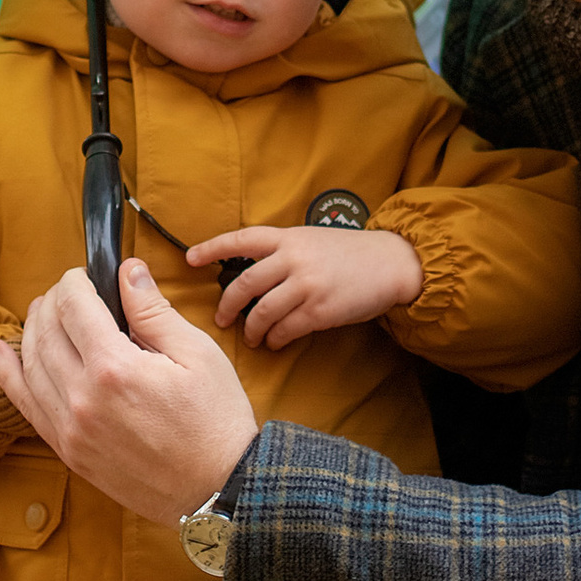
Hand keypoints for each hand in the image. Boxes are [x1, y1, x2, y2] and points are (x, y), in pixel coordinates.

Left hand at [0, 260, 259, 524]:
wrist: (218, 489)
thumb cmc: (216, 420)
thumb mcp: (197, 354)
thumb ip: (154, 310)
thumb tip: (127, 271)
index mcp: (114, 369)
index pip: (74, 307)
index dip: (75, 282)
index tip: (85, 275)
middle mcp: (82, 399)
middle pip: (46, 332)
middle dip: (52, 302)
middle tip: (68, 292)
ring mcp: (71, 429)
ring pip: (30, 365)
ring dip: (30, 330)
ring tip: (42, 312)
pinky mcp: (69, 452)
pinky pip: (26, 407)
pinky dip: (7, 376)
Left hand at [191, 220, 425, 348]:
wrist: (392, 263)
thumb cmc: (350, 253)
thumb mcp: (312, 239)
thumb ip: (283, 251)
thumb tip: (250, 272)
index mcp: (288, 237)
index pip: (241, 239)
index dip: (212, 247)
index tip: (189, 258)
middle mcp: (294, 258)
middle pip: (244, 284)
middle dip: (227, 306)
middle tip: (221, 319)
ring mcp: (307, 285)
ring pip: (262, 312)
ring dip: (252, 329)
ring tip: (252, 337)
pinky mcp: (321, 310)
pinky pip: (286, 330)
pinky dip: (276, 339)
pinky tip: (275, 343)